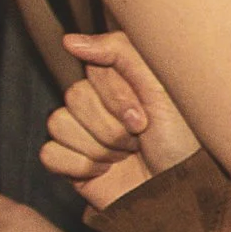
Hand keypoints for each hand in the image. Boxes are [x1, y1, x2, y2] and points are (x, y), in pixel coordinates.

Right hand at [43, 30, 200, 207]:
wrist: (180, 191)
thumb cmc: (181, 140)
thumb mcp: (163, 85)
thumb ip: (121, 51)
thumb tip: (70, 40)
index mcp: (119, 82)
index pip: (93, 71)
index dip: (118, 97)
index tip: (145, 117)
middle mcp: (98, 105)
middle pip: (74, 97)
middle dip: (111, 125)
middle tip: (138, 138)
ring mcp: (82, 134)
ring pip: (59, 123)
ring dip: (98, 146)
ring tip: (125, 155)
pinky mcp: (71, 164)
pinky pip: (49, 153)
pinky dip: (79, 165)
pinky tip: (104, 170)